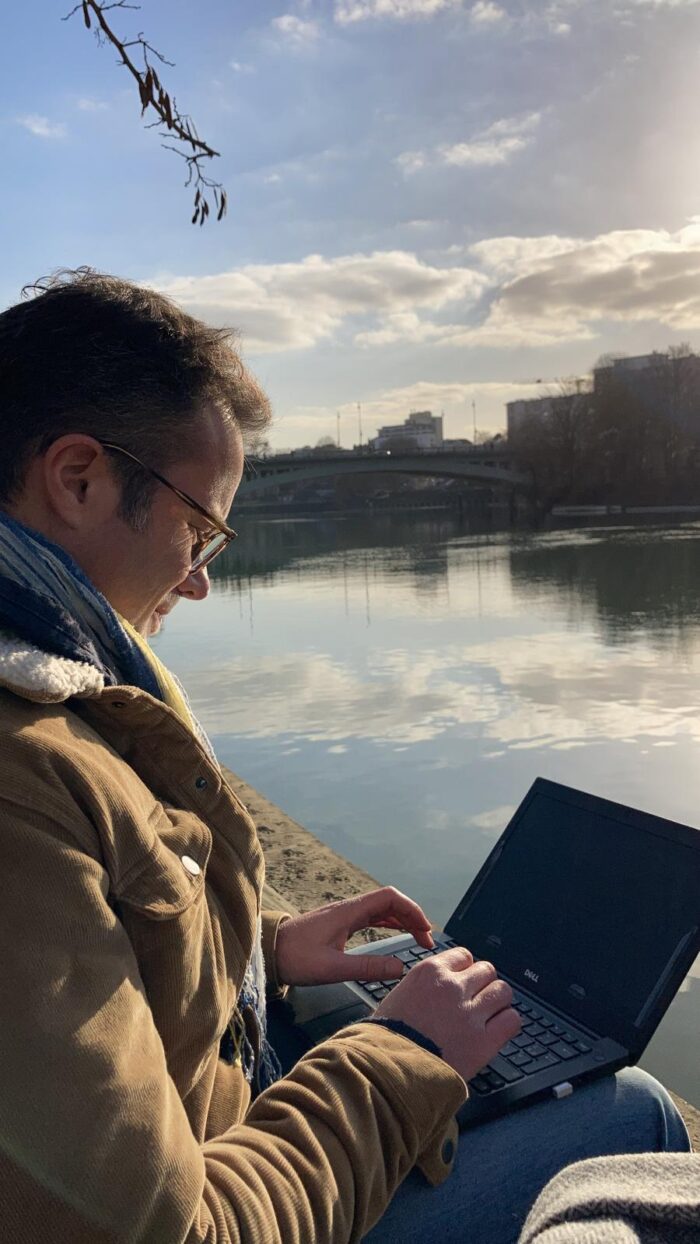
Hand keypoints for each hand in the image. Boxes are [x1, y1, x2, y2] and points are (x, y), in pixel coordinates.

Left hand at [274, 886, 433, 986]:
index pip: (390, 898)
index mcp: (349, 912)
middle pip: (390, 902)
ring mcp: (344, 915)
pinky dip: (388, 923)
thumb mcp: (332, 969)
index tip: (426, 931)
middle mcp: (349, 908)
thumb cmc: (296, 959)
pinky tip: (396, 934)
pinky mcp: (339, 924)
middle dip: (412, 916)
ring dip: (402, 920)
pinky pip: (371, 917)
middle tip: (427, 941)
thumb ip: (367, 968)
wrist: (268, 952)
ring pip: (381, 909)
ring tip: (418, 939)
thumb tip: (401, 968)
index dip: (412, 910)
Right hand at [374, 945, 520, 1083]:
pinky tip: (498, 1030)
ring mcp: (470, 1013)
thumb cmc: (386, 1039)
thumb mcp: (397, 998)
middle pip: (487, 970)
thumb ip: (422, 987)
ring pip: (503, 991)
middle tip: (478, 1000)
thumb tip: (434, 988)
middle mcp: (452, 987)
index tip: (465, 982)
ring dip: (498, 1002)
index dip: (466, 970)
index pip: (463, 956)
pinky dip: (508, 1023)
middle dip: (484, 984)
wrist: (388, 1071)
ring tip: (491, 1015)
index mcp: (429, 972)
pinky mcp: (484, 1041)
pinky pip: (512, 1020)